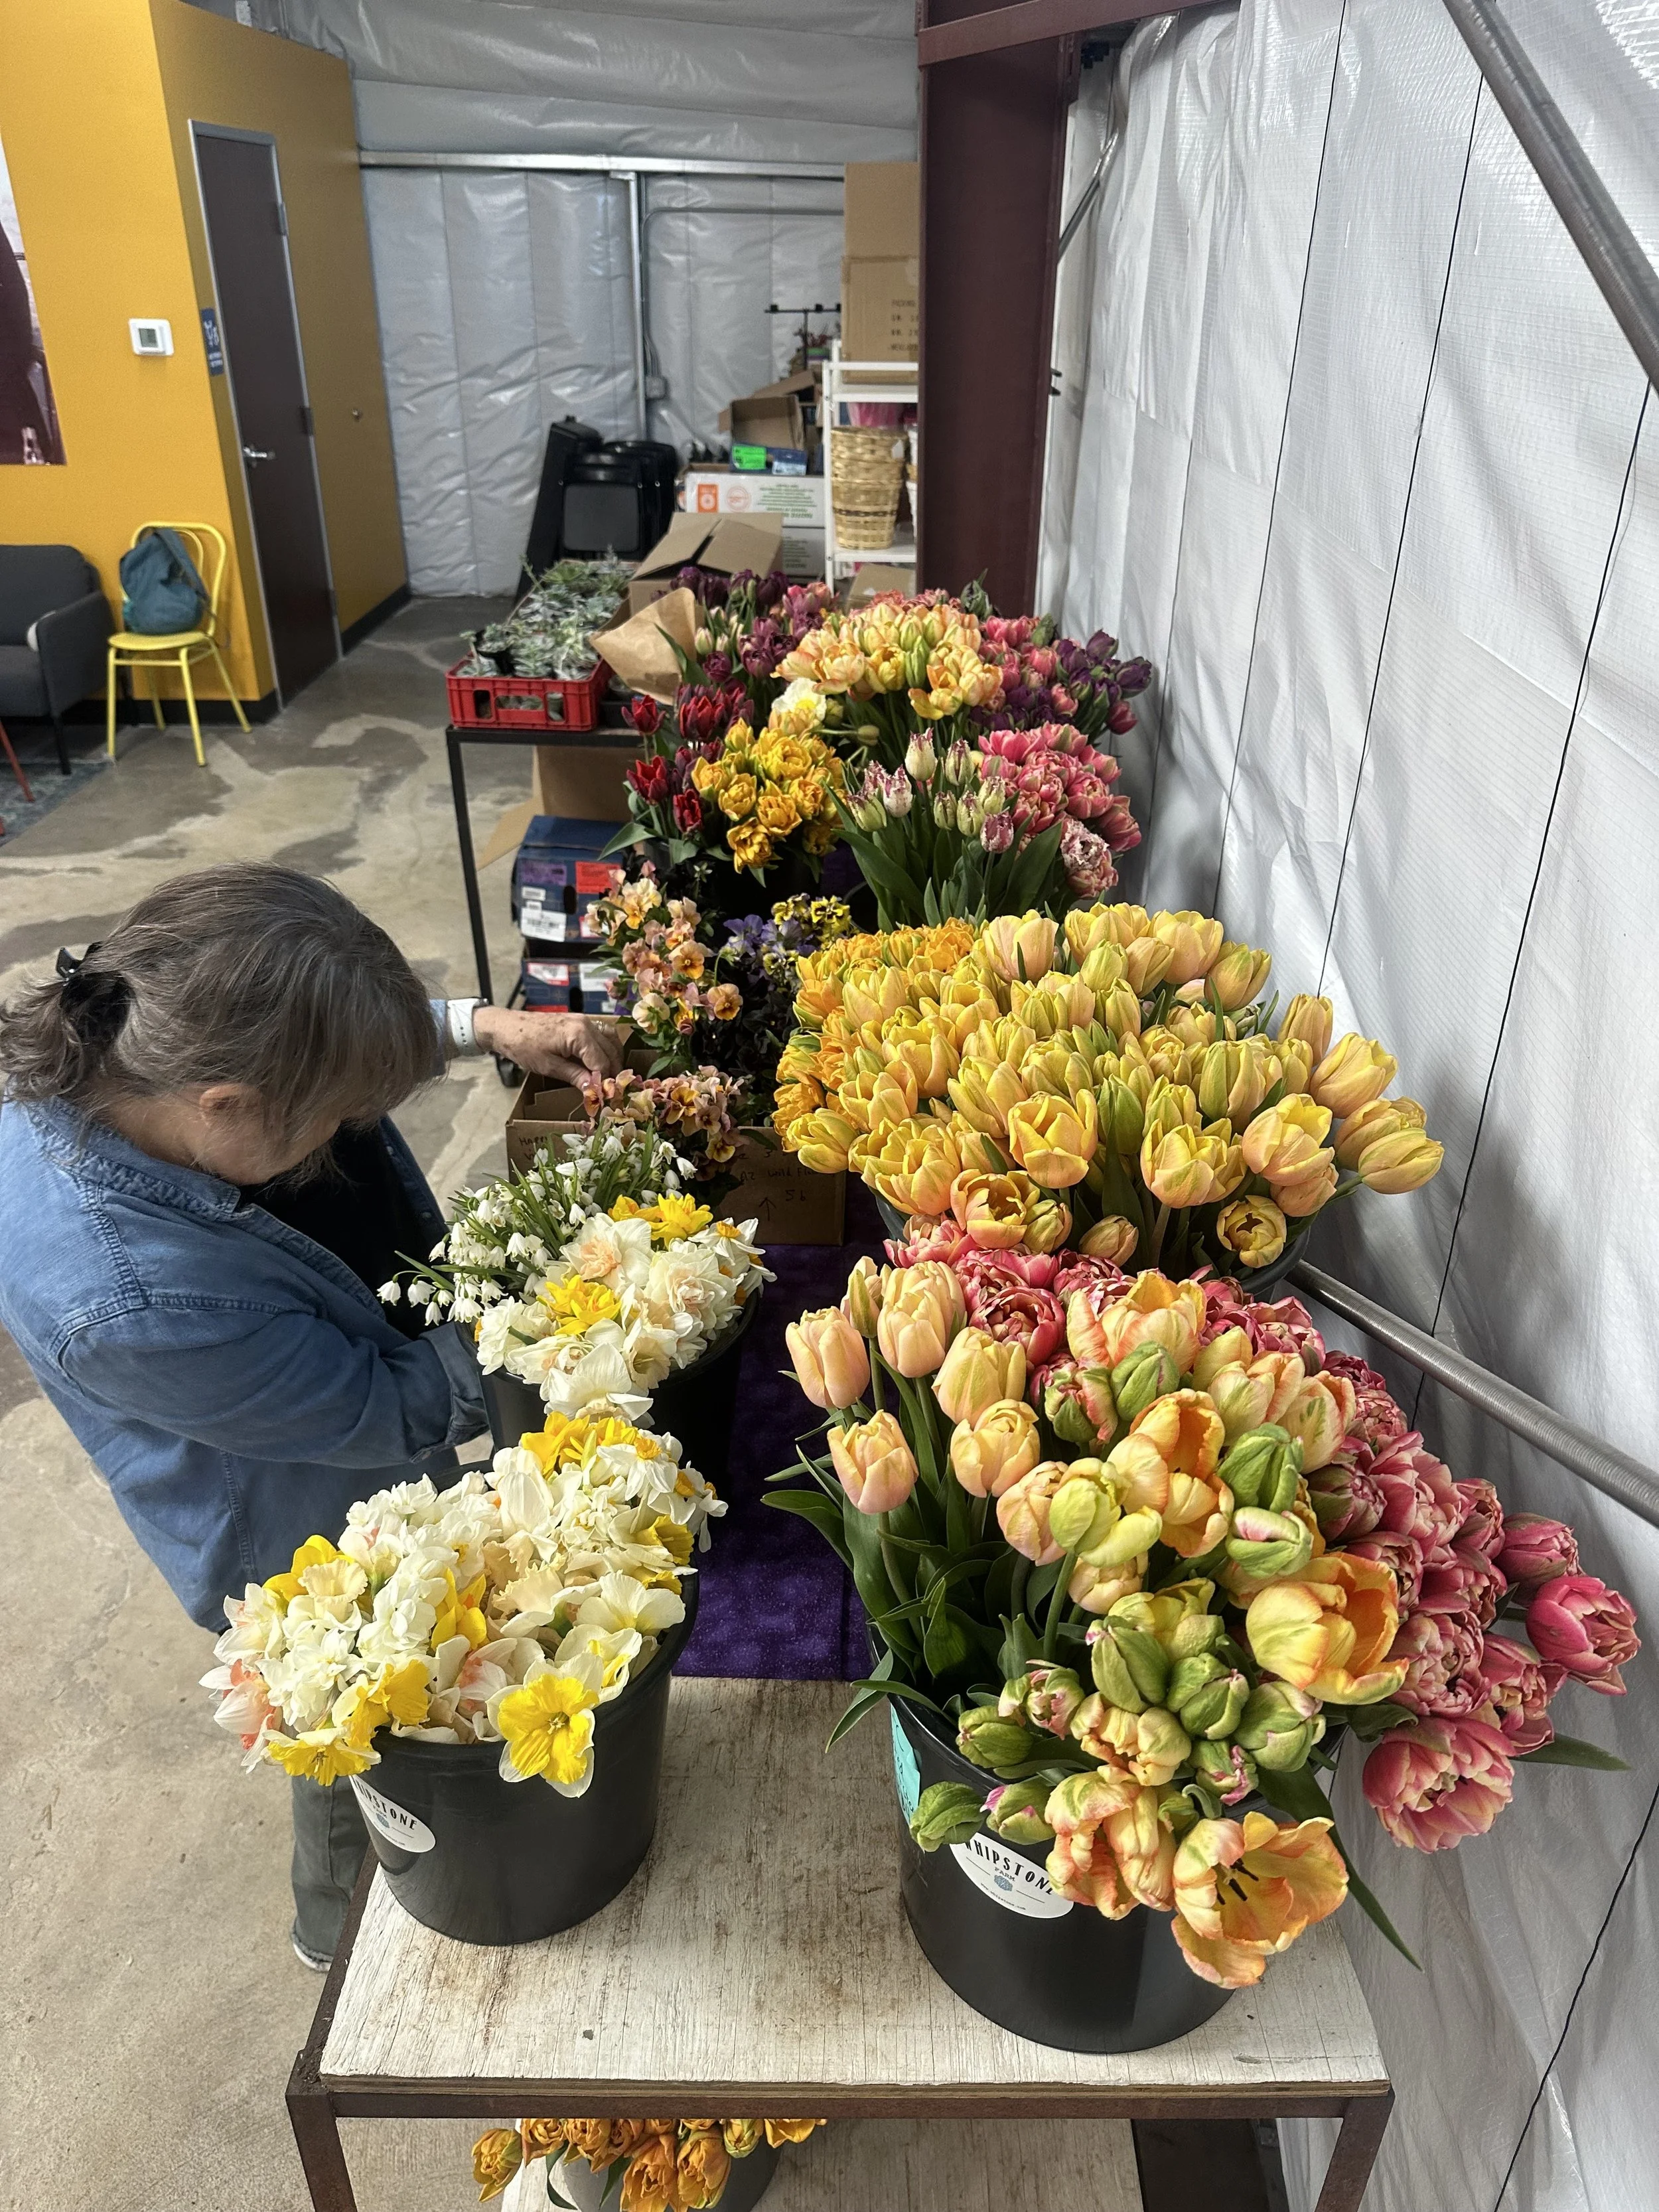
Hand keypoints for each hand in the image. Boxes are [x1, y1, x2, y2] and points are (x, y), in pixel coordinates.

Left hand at [471, 1007, 626, 1086]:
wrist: (506, 1027)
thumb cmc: (523, 1046)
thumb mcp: (549, 1067)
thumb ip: (575, 1076)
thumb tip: (595, 1090)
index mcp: (579, 1034)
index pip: (602, 1063)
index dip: (605, 1082)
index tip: (605, 1098)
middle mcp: (587, 1024)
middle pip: (611, 1051)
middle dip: (613, 1072)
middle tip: (610, 1092)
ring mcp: (584, 1020)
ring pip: (611, 1040)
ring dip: (613, 1059)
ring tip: (610, 1078)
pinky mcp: (579, 1021)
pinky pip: (602, 1034)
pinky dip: (607, 1048)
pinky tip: (602, 1061)